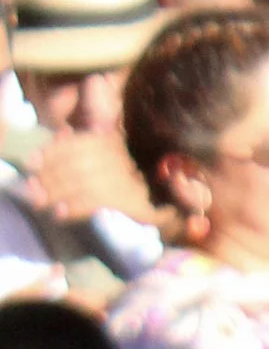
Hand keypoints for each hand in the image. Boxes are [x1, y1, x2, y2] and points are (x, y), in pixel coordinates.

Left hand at [29, 131, 152, 226]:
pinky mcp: (129, 200)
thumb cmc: (122, 183)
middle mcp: (119, 155)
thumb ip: (81, 146)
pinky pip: (94, 201)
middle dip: (49, 176)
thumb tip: (61, 134)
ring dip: (56, 193)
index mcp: (111, 141)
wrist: (158, 207)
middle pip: (76, 163)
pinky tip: (59, 213)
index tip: (31, 162)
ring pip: (82, 182)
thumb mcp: (101, 161)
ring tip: (40, 203)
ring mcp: (126, 177)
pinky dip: (73, 207)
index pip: (76, 142)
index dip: (51, 151)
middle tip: (32, 190)